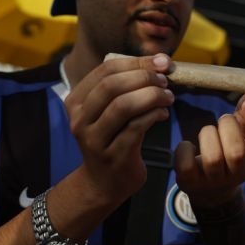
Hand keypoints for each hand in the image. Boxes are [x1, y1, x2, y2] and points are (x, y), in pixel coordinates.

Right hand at [66, 54, 173, 204]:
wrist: (105, 183)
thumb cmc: (114, 138)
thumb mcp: (111, 111)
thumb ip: (128, 87)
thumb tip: (161, 62)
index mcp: (76, 101)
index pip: (105, 70)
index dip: (136, 62)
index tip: (162, 62)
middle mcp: (80, 119)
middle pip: (112, 85)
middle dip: (144, 78)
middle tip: (166, 81)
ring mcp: (94, 139)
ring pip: (123, 106)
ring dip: (151, 96)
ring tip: (168, 97)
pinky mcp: (113, 155)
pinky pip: (136, 128)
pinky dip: (154, 115)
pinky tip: (163, 114)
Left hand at [174, 97, 244, 207]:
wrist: (209, 186)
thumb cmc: (228, 149)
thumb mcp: (241, 133)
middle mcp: (238, 175)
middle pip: (236, 152)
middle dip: (227, 127)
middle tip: (223, 120)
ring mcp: (214, 181)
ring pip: (212, 158)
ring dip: (208, 135)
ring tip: (208, 134)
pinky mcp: (191, 183)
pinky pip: (186, 163)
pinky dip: (185, 148)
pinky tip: (190, 148)